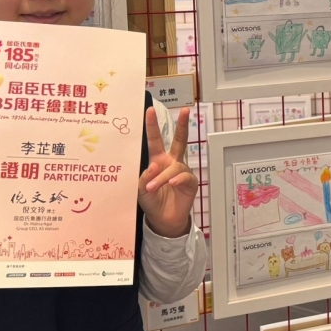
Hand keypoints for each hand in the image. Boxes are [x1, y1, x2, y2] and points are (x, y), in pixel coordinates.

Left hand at [138, 107, 198, 238]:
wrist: (163, 220)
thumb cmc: (151, 201)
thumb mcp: (140, 190)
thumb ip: (144, 177)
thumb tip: (154, 166)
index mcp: (158, 160)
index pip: (155, 140)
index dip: (152, 126)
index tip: (150, 110)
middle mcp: (171, 162)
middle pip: (179, 140)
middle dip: (182, 125)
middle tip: (185, 110)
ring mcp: (182, 171)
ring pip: (175, 166)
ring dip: (163, 176)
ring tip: (153, 187)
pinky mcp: (190, 182)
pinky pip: (185, 176)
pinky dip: (176, 179)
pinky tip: (171, 183)